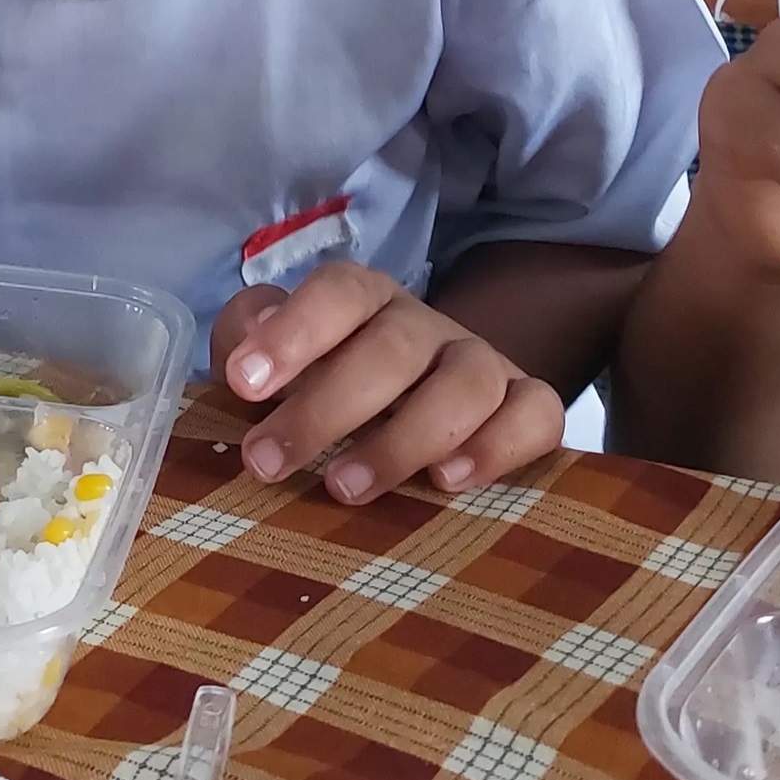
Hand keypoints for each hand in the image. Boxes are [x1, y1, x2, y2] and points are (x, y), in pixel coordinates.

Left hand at [211, 264, 562, 503]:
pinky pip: (536, 414)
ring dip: (404, 437)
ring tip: (345, 487)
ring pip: (465, 382)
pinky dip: (499, 445)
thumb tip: (247, 339)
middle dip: (326, 407)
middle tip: (268, 462)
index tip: (243, 382)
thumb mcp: (278, 360)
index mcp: (366, 301)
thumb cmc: (331, 384)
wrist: (420, 406)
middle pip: (392, 347)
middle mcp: (426, 325)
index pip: (340, 292)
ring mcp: (483, 363)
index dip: (293, 332)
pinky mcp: (528, 407)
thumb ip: (246, 338)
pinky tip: (449, 481)